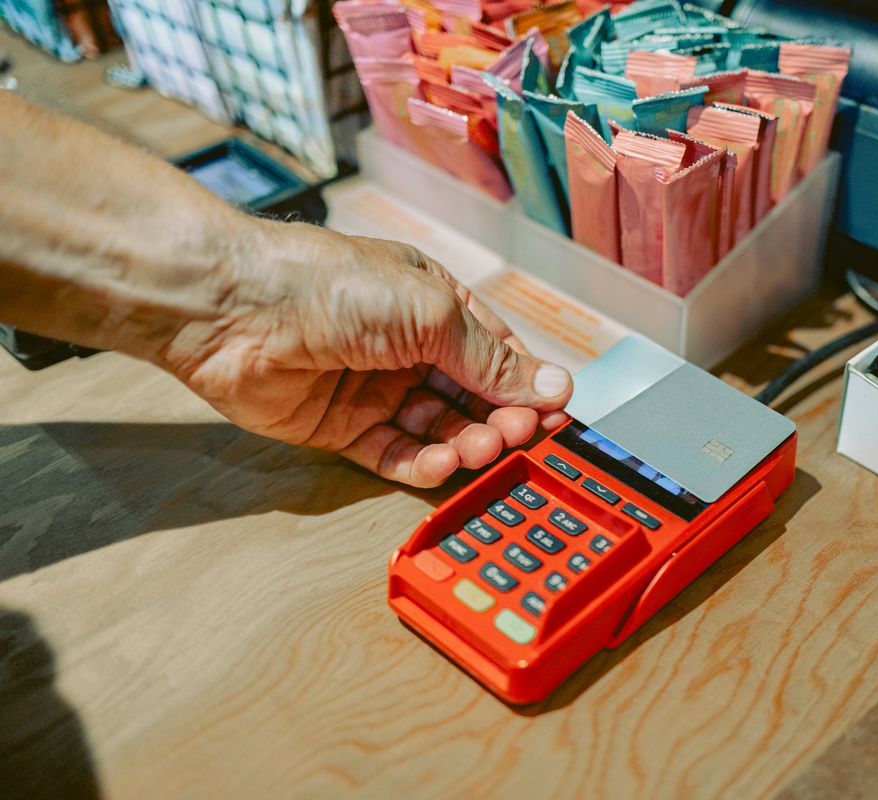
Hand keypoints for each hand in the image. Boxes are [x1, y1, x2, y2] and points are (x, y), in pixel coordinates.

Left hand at [160, 223, 572, 487]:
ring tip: (479, 448)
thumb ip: (490, 358)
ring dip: (465, 442)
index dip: (526, 383)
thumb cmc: (329, 285)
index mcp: (434, 305)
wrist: (233, 307)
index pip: (495, 352)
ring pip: (437, 428)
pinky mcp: (340, 426)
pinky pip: (393, 453)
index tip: (556, 412)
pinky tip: (442, 462)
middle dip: (500, 417)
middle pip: (471, 395)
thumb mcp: (429, 313)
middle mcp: (407, 346)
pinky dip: (422, 463)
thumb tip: (552, 384)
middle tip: (518, 435)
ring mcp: (374, 388)